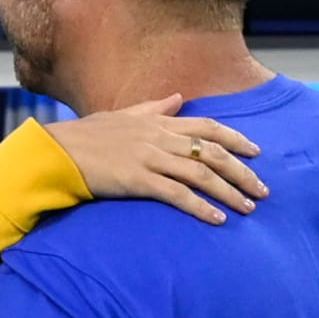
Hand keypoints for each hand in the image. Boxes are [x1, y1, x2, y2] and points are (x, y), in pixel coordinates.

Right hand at [47, 94, 267, 224]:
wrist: (56, 152)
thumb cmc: (85, 137)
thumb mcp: (122, 116)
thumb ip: (154, 109)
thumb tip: (178, 98)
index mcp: (157, 122)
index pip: (206, 127)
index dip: (236, 139)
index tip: (256, 153)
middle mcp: (158, 137)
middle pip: (212, 152)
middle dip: (241, 172)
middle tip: (262, 190)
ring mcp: (149, 158)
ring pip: (200, 173)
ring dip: (228, 192)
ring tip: (247, 208)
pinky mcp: (138, 180)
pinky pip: (177, 194)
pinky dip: (200, 207)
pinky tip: (216, 219)